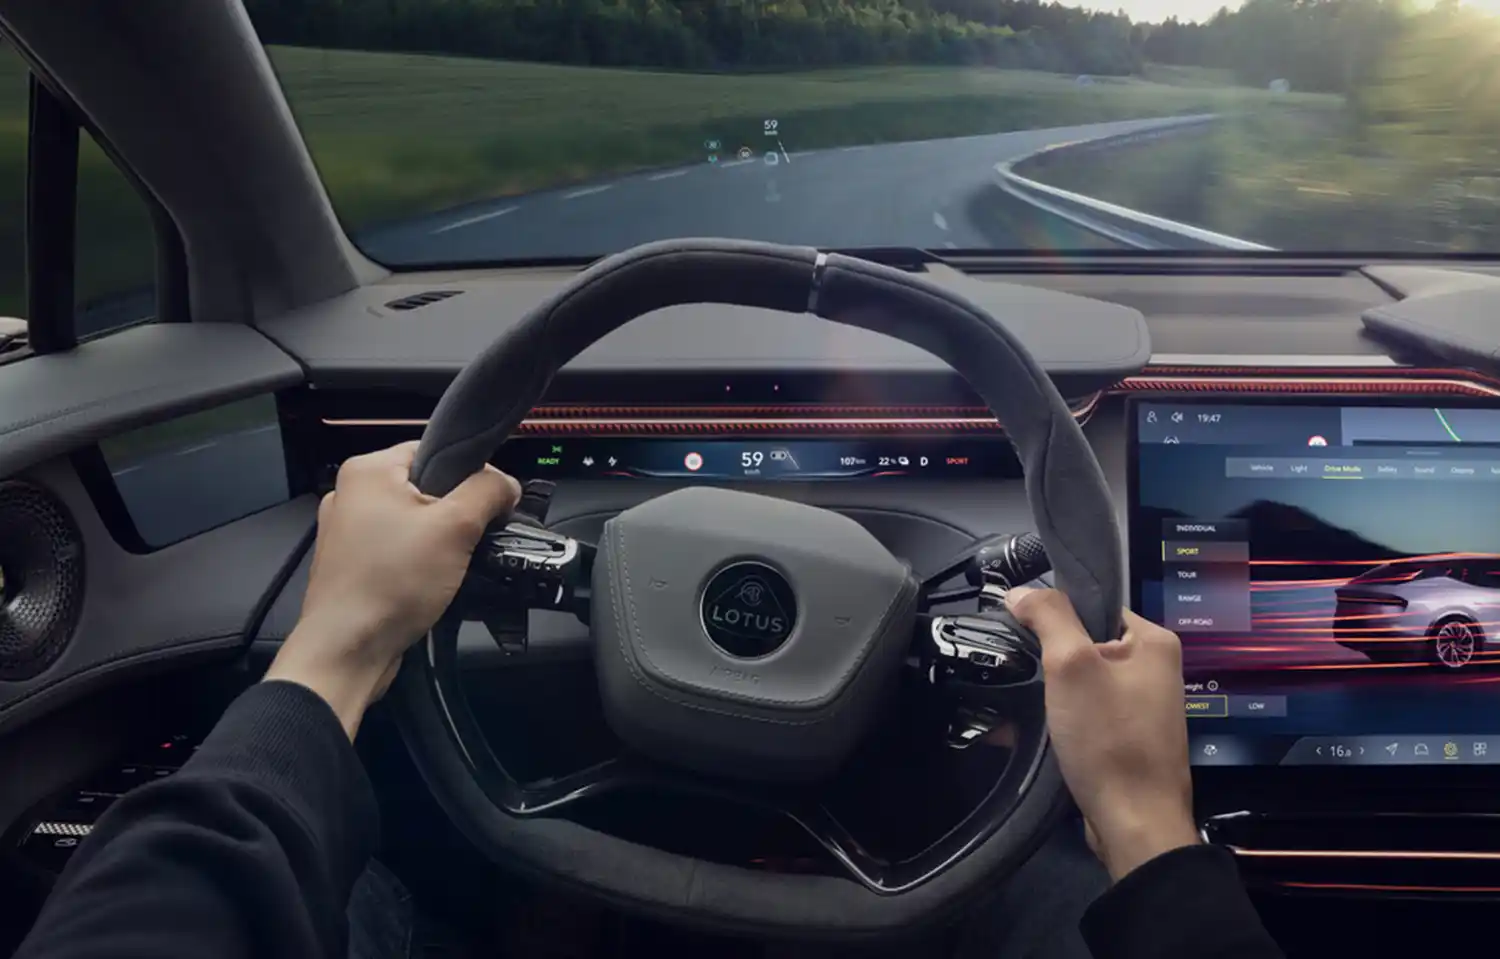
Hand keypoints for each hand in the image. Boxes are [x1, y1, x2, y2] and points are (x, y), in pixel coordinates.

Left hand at [266, 442, 519, 738]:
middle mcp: (351, 494)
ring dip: (439, 542)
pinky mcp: (352, 564)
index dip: (472, 473)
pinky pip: (399, 550)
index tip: (492, 503)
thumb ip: (487, 492)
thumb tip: (507, 483)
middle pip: (427, 487)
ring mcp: (348, 531)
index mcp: (368, 470)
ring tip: (449, 567)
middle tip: (471, 540)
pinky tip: (428, 584)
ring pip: (414, 522)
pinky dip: (418, 562)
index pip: (436, 449)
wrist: (348, 650)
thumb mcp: (455, 528)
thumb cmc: (389, 585)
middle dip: (456, 514)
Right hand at [1006, 587, 1199, 880]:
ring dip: (1046, 693)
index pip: (1095, 606)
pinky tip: (1022, 730)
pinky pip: (1085, 717)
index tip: (1016, 630)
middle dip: (1046, 659)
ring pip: (1081, 684)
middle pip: (1086, 645)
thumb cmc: (1109, 738)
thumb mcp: (1072, 665)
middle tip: (1012, 668)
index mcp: (1155, 643)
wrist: (1135, 824)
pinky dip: (1056, 720)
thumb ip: (1048, 617)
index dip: (1054, 616)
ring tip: (1013, 701)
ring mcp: (1143, 709)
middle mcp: (1155, 671)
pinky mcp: (1127, 741)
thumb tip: (1020, 591)